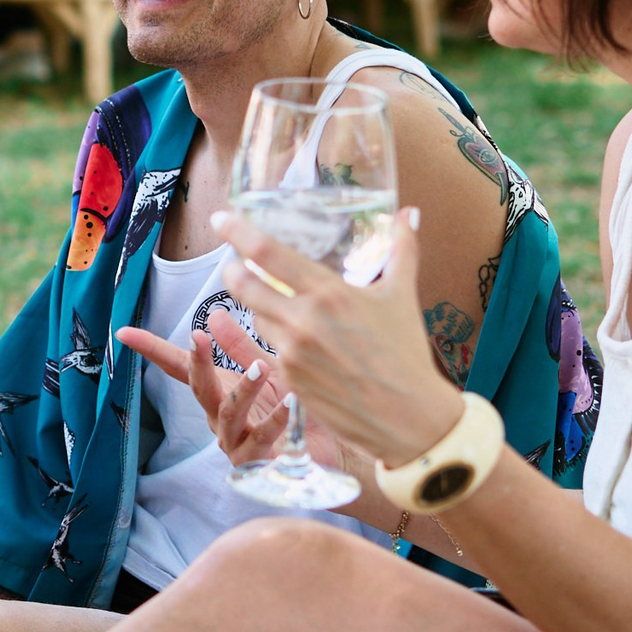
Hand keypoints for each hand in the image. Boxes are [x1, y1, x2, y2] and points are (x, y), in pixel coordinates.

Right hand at [117, 309, 350, 468]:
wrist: (330, 454)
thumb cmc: (295, 411)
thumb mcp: (268, 371)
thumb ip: (240, 348)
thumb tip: (213, 314)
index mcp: (218, 394)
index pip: (180, 369)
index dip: (153, 350)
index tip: (125, 332)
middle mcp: (221, 420)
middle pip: (200, 390)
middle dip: (198, 364)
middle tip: (198, 338)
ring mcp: (238, 443)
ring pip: (230, 416)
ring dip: (244, 391)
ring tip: (262, 368)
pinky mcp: (262, 462)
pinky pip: (265, 440)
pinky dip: (278, 421)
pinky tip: (292, 403)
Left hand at [217, 207, 463, 466]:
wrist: (409, 417)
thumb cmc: (406, 353)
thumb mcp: (402, 295)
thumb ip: (402, 249)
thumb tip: (410, 213)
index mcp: (328, 293)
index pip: (268, 253)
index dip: (238, 232)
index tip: (221, 219)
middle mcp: (302, 320)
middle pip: (244, 286)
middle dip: (232, 271)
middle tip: (234, 262)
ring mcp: (291, 353)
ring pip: (256, 318)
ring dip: (258, 306)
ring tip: (275, 301)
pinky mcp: (289, 379)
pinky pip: (269, 349)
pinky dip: (276, 337)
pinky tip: (295, 338)